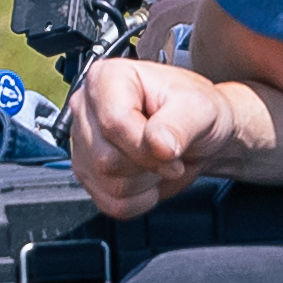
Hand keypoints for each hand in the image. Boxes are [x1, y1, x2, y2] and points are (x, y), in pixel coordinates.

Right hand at [70, 57, 241, 220]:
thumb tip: (158, 144)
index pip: (113, 123)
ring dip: (145, 183)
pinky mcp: (88, 173)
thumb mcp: (199, 108)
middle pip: (107, 159)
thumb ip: (180, 124)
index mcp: (106, 79)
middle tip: (170, 153)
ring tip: (158, 161)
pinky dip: (139, 199)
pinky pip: (110, 203)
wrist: (198, 132)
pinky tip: (148, 175)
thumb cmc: (194, 111)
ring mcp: (83, 143)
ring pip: (108, 184)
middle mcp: (87, 108)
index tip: (173, 151)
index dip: (146, 147)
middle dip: (148, 166)